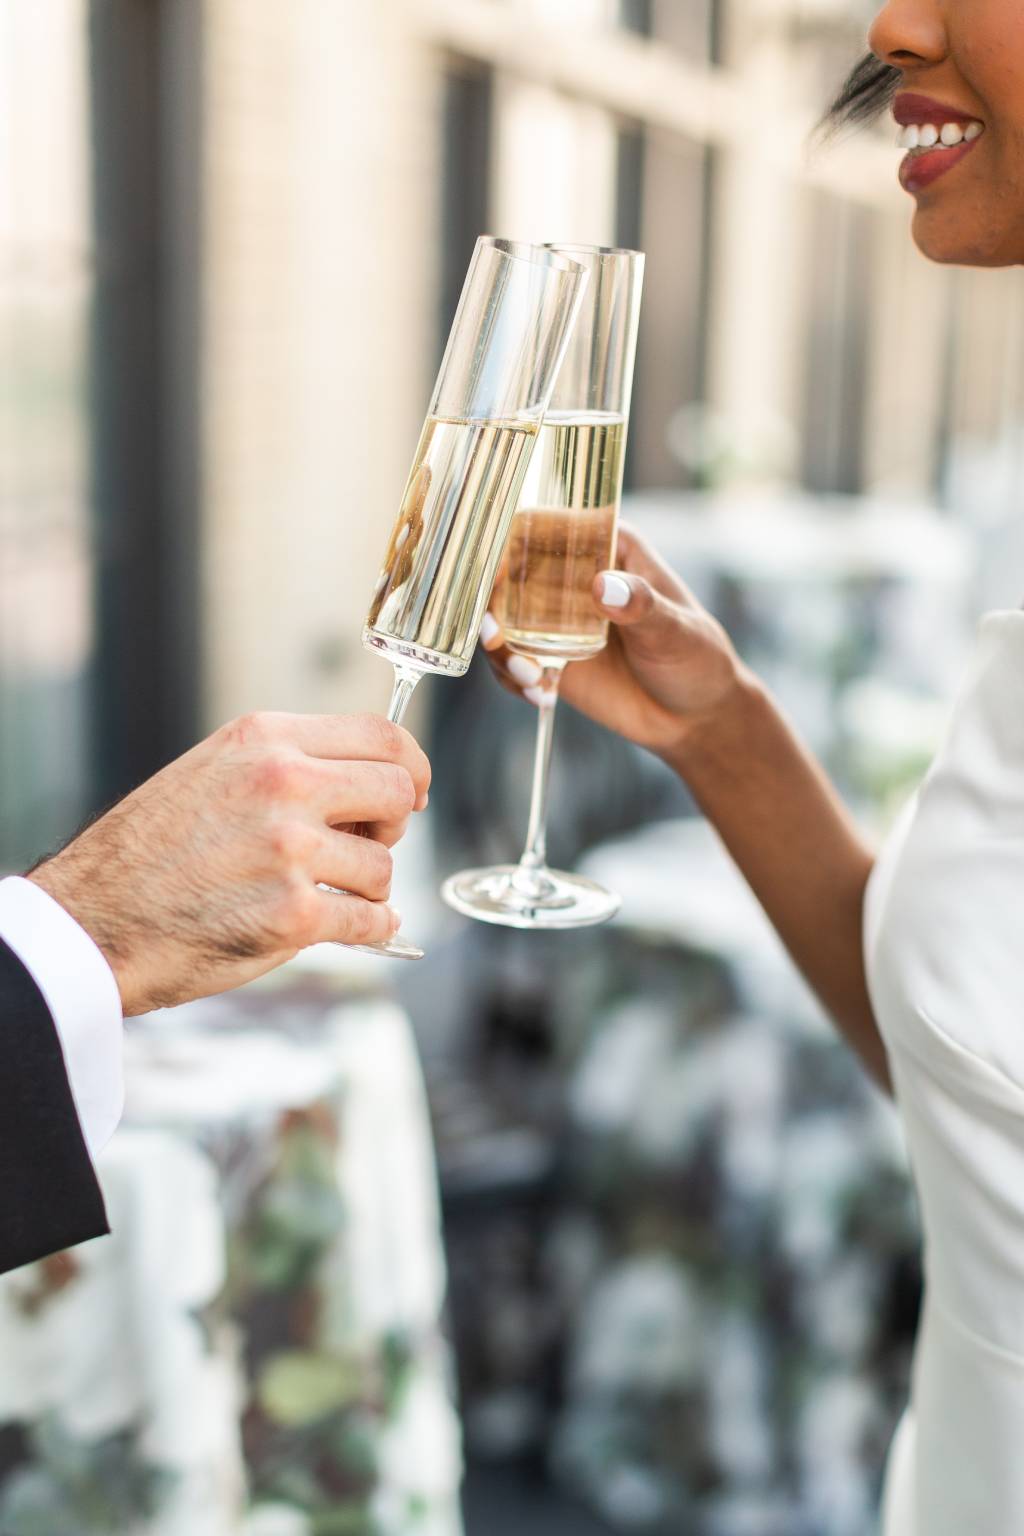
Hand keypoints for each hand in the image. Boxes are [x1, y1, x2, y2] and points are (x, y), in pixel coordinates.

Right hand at [28, 712, 430, 1015]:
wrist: (97, 919)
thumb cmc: (152, 851)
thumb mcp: (216, 770)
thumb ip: (288, 763)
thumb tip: (370, 780)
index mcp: (266, 740)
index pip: (381, 735)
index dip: (411, 766)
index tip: (412, 790)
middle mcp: (283, 783)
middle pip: (397, 791)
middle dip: (394, 823)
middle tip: (366, 843)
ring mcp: (291, 850)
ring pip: (383, 865)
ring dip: (367, 886)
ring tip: (325, 891)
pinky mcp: (294, 914)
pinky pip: (371, 920)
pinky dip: (370, 927)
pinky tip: (347, 924)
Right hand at [481, 523, 743, 759]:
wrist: (693, 716)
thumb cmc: (695, 658)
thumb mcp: (676, 630)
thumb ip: (642, 606)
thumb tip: (604, 586)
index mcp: (605, 548)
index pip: (546, 527)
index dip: (510, 541)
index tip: (496, 573)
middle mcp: (572, 578)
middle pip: (509, 572)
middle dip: (492, 602)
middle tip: (496, 636)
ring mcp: (556, 619)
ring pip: (502, 619)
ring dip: (500, 647)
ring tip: (531, 677)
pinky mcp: (548, 657)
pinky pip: (511, 660)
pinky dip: (512, 677)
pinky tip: (542, 694)